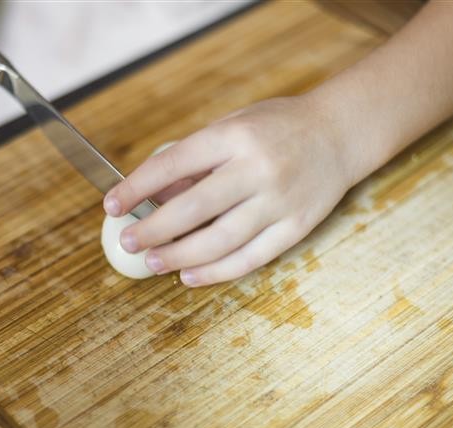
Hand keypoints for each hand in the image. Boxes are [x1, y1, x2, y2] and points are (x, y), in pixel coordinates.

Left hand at [103, 95, 356, 286]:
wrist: (340, 133)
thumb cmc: (276, 128)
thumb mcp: (231, 127)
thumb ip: (194, 162)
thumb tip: (151, 198)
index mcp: (235, 136)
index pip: (173, 164)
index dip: (137, 188)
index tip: (112, 205)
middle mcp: (258, 169)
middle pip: (194, 208)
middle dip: (153, 229)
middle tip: (128, 242)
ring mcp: (280, 201)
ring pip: (220, 240)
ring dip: (179, 255)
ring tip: (152, 261)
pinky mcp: (297, 227)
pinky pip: (251, 258)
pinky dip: (216, 271)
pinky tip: (189, 275)